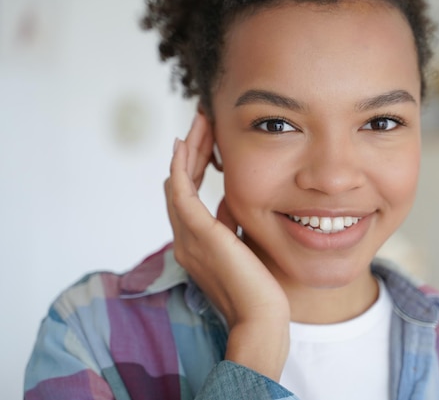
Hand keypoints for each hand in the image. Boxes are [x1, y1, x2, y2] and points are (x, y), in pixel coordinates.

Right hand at [164, 112, 289, 379]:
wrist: (261, 318)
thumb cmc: (257, 288)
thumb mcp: (241, 245)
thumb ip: (230, 222)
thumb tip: (229, 197)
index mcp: (194, 243)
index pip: (186, 196)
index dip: (193, 166)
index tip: (205, 140)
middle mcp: (184, 239)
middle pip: (177, 185)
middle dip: (189, 151)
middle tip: (200, 121)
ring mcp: (188, 237)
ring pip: (177, 183)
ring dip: (186, 151)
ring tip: (197, 122)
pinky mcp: (199, 235)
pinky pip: (180, 192)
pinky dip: (179, 166)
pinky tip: (184, 144)